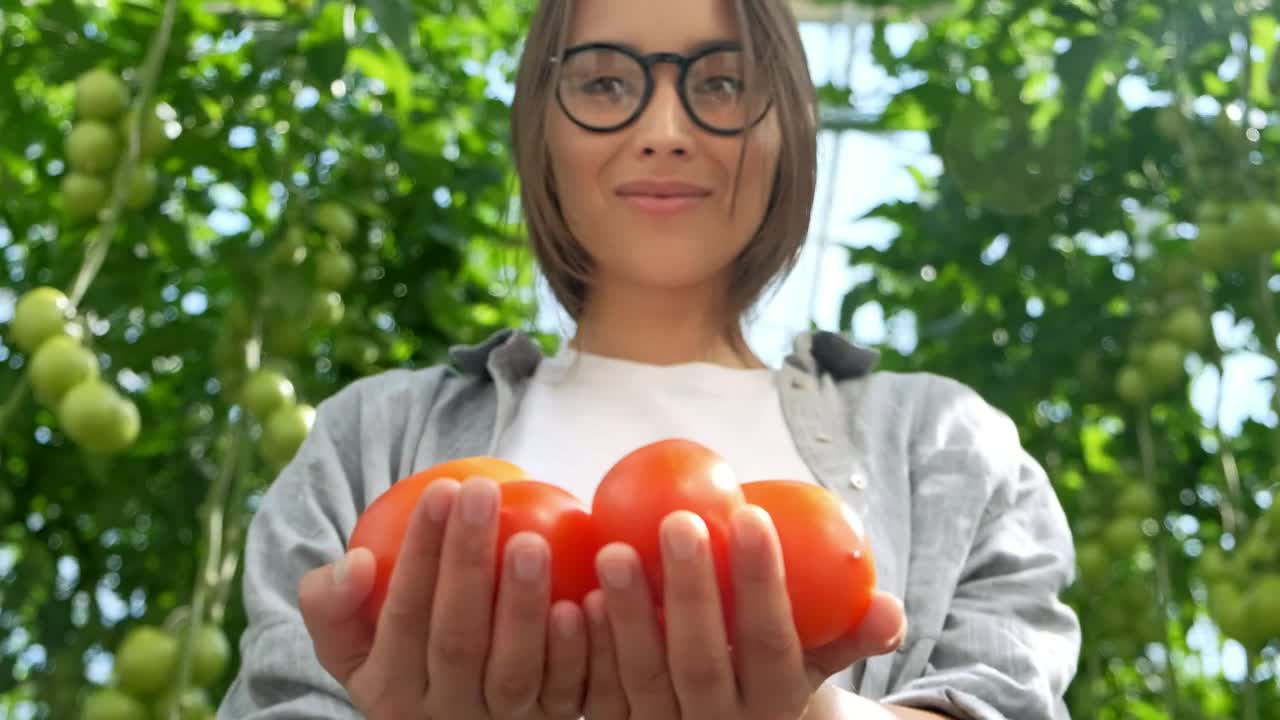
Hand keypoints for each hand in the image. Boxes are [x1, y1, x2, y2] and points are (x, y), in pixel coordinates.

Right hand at [297, 477, 588, 719]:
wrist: (458, 713)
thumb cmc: (403, 644)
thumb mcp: (348, 636)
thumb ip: (331, 601)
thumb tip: (357, 564)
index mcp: (389, 693)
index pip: (401, 615)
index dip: (419, 553)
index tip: (441, 488)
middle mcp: (444, 717)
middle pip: (457, 639)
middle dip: (467, 562)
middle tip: (483, 492)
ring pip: (514, 671)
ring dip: (523, 605)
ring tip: (532, 539)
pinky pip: (569, 688)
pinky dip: (578, 647)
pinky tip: (585, 596)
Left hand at [580, 505, 905, 719]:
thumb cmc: (776, 670)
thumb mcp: (819, 660)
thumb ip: (850, 633)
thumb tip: (892, 608)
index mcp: (775, 702)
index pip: (771, 639)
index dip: (762, 581)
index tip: (750, 514)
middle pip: (701, 659)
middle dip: (691, 591)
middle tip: (679, 520)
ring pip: (642, 678)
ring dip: (626, 615)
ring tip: (612, 550)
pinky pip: (599, 692)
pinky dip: (585, 649)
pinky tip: (572, 599)